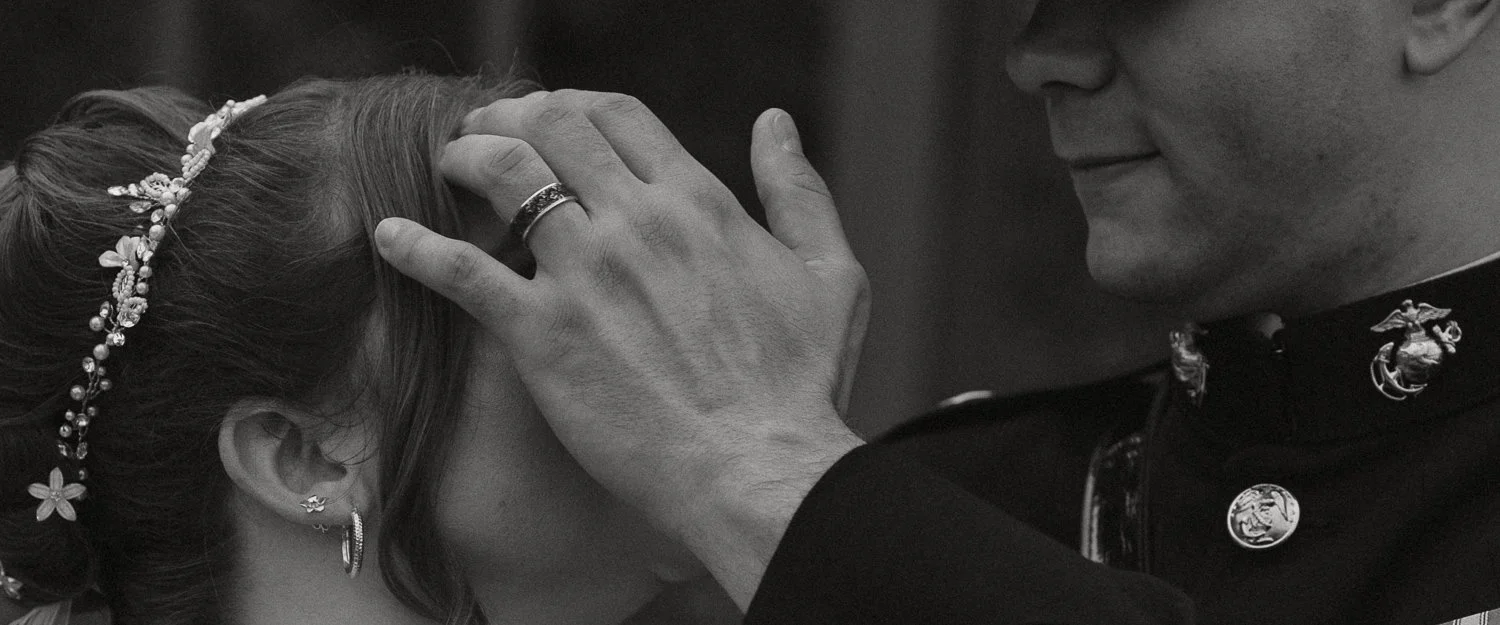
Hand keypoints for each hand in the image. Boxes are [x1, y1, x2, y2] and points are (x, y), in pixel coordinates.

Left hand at [373, 90, 869, 605]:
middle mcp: (635, 222)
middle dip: (510, 116)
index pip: (617, 115)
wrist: (757, 468)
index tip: (552, 118)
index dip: (573, 104)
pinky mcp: (541, 334)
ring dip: (465, 154)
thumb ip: (798, 190)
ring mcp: (584, 274)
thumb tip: (775, 123)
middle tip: (486, 130)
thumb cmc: (801, 384)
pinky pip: (462, 271)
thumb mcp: (830, 273)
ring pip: (504, 174)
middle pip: (552, 127)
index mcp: (697, 202)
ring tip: (447, 161)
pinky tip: (389, 237)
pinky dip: (417, 247)